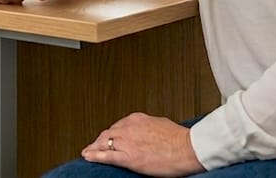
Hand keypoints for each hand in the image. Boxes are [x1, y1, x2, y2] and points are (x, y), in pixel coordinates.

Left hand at [81, 113, 202, 176]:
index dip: (112, 133)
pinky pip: (106, 156)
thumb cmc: (179, 138)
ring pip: (104, 143)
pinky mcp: (128, 157)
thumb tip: (145, 130)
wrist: (187, 148)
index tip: (110, 137)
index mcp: (136, 119)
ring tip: (88, 152)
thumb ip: (148, 126)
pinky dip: (95, 155)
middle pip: (108, 133)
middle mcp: (129, 128)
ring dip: (94, 147)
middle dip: (100, 140)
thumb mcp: (160, 123)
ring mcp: (127, 142)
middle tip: (95, 145)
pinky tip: (88, 156)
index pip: (117, 125)